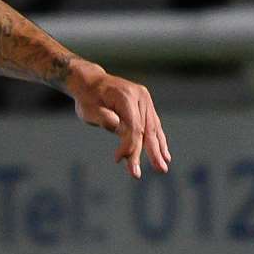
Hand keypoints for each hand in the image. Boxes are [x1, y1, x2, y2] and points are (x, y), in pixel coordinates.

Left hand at [67, 62, 170, 178]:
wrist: (92, 83)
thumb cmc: (87, 99)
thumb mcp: (88, 109)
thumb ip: (103, 118)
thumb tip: (119, 129)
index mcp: (126, 96)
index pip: (134, 125)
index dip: (130, 144)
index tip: (119, 160)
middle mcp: (140, 97)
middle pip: (147, 128)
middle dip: (152, 152)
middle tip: (159, 170)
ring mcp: (145, 101)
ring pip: (153, 129)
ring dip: (158, 150)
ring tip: (163, 167)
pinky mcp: (146, 106)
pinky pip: (154, 126)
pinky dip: (159, 141)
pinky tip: (165, 155)